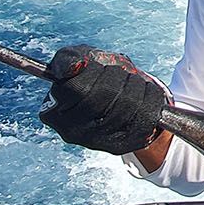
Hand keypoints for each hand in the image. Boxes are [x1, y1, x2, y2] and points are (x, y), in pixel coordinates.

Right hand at [39, 45, 166, 154]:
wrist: (116, 98)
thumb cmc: (91, 76)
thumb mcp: (76, 60)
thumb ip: (68, 59)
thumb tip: (73, 66)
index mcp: (53, 111)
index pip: (75, 87)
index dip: (92, 71)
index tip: (97, 68)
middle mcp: (72, 131)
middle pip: (104, 95)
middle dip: (116, 75)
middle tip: (118, 72)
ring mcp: (97, 142)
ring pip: (127, 106)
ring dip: (135, 85)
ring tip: (132, 81)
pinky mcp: (122, 145)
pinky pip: (145, 118)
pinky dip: (150, 98)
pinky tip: (145, 93)